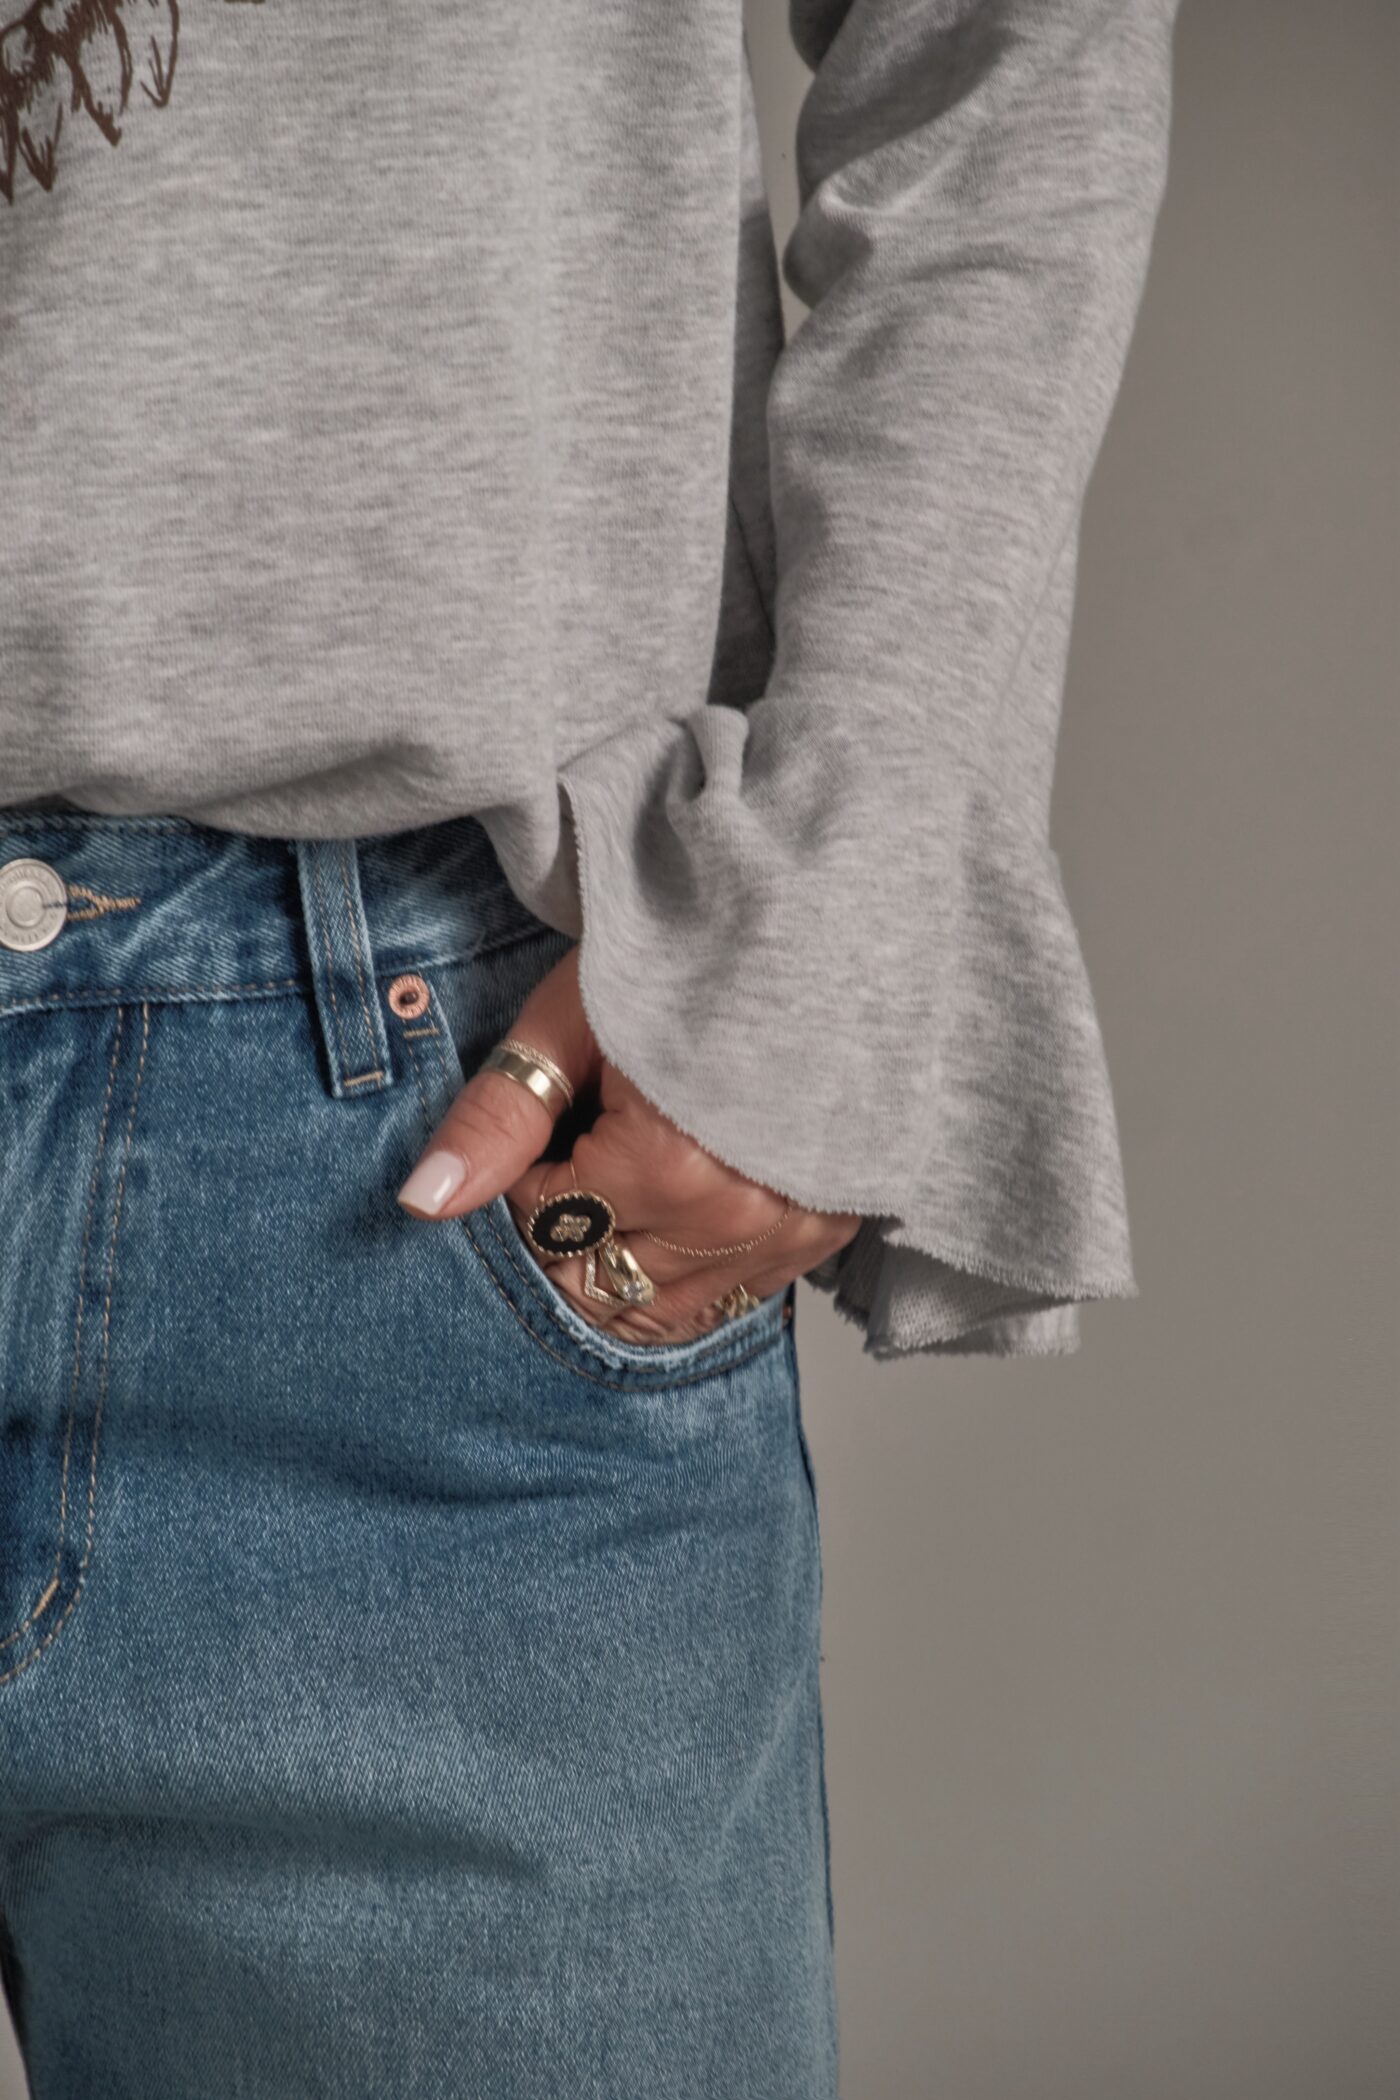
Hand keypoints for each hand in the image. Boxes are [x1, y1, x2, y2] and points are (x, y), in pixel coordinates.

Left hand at [396, 946, 861, 1344]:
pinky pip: (725, 1301)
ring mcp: (784, 1234)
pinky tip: (677, 1212)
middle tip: (586, 1146)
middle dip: (568, 1226)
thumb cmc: (685, 961)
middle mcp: (731, 1219)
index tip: (554, 1117)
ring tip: (628, 1175)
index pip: (544, 1226)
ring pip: (656, 1304)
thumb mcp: (573, 1021)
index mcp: (664, 1167)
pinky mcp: (817, 1236)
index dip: (526, 1176)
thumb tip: (423, 1202)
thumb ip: (498, 1119)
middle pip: (595, 1277)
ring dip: (622, 1258)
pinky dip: (685, 1271)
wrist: (817, 937)